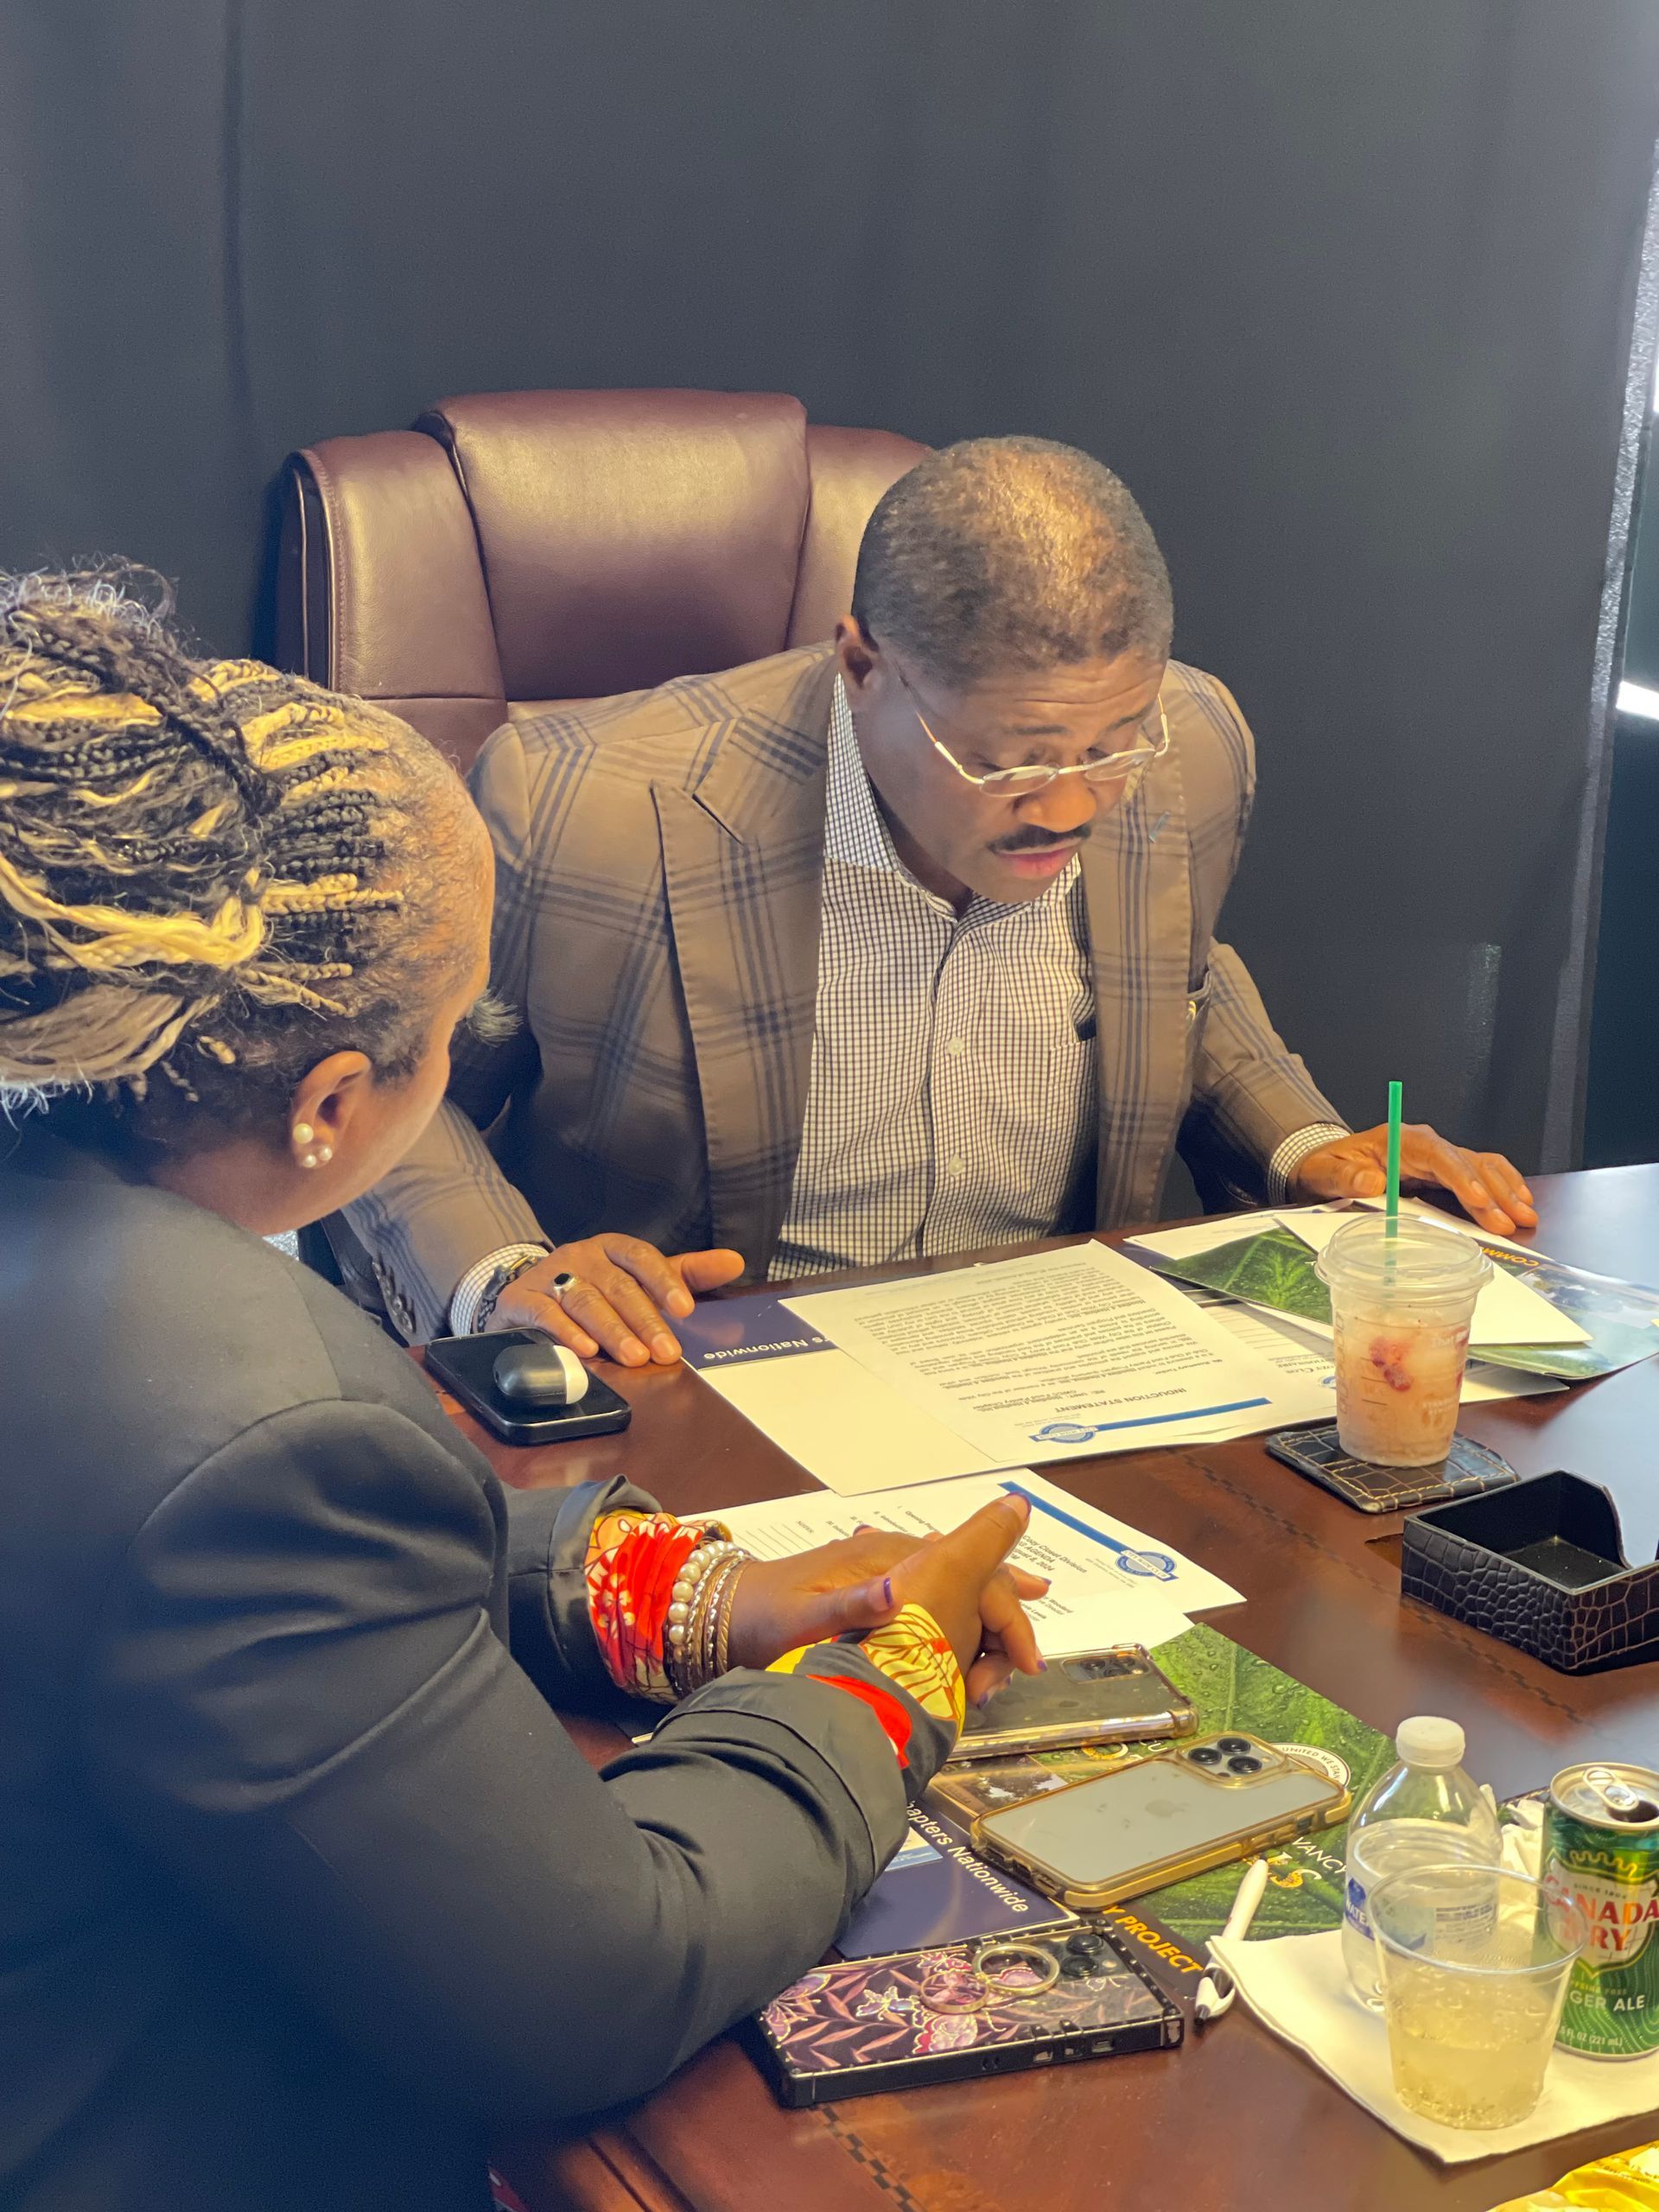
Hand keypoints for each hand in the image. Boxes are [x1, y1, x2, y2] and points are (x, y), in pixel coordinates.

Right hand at [490, 1237, 744, 1364]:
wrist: (527, 1294)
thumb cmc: (595, 1287)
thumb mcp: (640, 1278)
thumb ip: (685, 1273)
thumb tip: (735, 1261)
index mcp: (612, 1248)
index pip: (641, 1257)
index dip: (664, 1281)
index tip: (685, 1309)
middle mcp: (581, 1256)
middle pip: (617, 1285)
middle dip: (644, 1320)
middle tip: (666, 1351)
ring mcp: (549, 1276)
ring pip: (584, 1300)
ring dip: (611, 1330)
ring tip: (633, 1357)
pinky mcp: (522, 1299)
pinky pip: (545, 1313)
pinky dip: (566, 1332)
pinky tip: (586, 1350)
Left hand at [726, 1519, 1049, 1704]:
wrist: (719, 1613)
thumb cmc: (760, 1615)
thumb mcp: (802, 1617)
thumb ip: (848, 1605)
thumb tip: (898, 1591)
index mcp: (883, 1559)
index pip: (968, 1574)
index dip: (1004, 1614)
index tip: (1024, 1661)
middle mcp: (889, 1562)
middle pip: (967, 1578)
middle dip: (1004, 1613)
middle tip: (1028, 1657)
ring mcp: (879, 1580)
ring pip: (951, 1592)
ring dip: (980, 1625)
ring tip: (1000, 1665)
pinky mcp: (868, 1599)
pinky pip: (928, 1605)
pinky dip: (953, 1626)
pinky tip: (961, 1647)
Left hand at [1289, 1124, 1537, 1237]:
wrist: (1331, 1165)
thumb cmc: (1330, 1166)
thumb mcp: (1327, 1171)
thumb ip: (1347, 1177)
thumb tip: (1371, 1181)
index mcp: (1402, 1140)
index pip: (1439, 1155)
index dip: (1460, 1176)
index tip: (1476, 1199)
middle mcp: (1428, 1146)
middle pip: (1468, 1163)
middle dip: (1493, 1192)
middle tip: (1511, 1220)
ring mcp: (1441, 1159)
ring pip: (1482, 1167)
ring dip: (1506, 1191)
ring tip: (1525, 1215)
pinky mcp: (1447, 1173)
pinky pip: (1482, 1173)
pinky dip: (1503, 1186)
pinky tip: (1520, 1202)